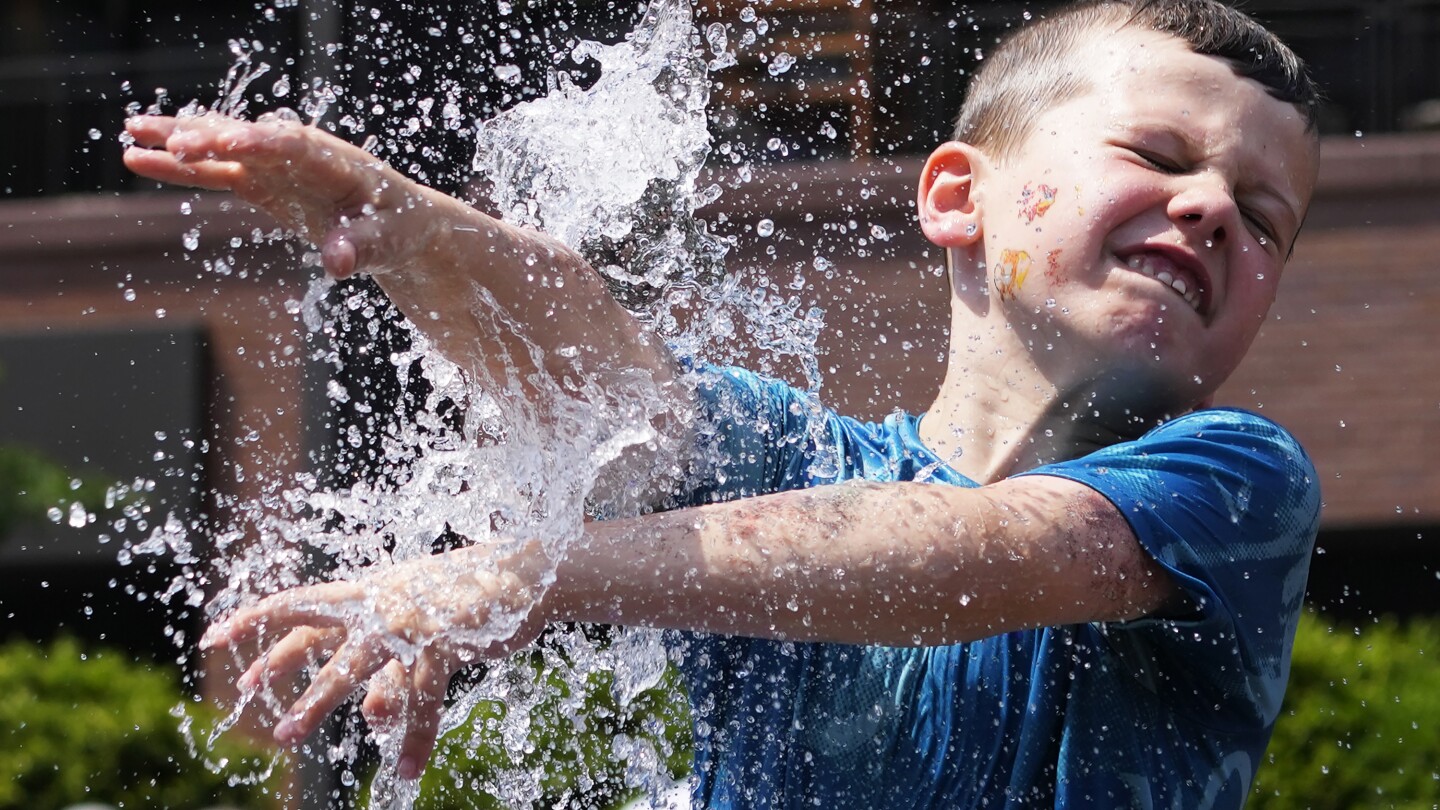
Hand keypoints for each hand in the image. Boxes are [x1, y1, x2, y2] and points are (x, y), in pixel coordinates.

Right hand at [123, 114, 438, 278]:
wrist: (400, 223)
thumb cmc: (398, 228)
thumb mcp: (388, 242)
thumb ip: (361, 248)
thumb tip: (337, 264)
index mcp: (336, 163)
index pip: (295, 147)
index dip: (262, 143)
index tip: (228, 141)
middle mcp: (301, 154)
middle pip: (249, 140)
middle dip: (213, 138)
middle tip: (171, 140)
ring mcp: (277, 166)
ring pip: (223, 147)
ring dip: (181, 139)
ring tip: (133, 131)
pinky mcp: (262, 182)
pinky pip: (216, 171)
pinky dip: (181, 167)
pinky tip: (139, 158)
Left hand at [202, 544, 550, 779]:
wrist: (526, 574)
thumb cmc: (467, 601)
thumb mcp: (418, 636)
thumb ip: (389, 673)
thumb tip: (371, 717)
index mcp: (369, 593)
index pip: (302, 604)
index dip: (257, 620)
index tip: (213, 637)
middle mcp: (381, 602)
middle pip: (317, 631)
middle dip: (279, 666)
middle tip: (243, 691)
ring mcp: (410, 618)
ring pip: (354, 663)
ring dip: (318, 700)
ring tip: (290, 733)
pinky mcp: (444, 637)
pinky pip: (422, 695)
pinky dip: (417, 735)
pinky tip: (409, 770)